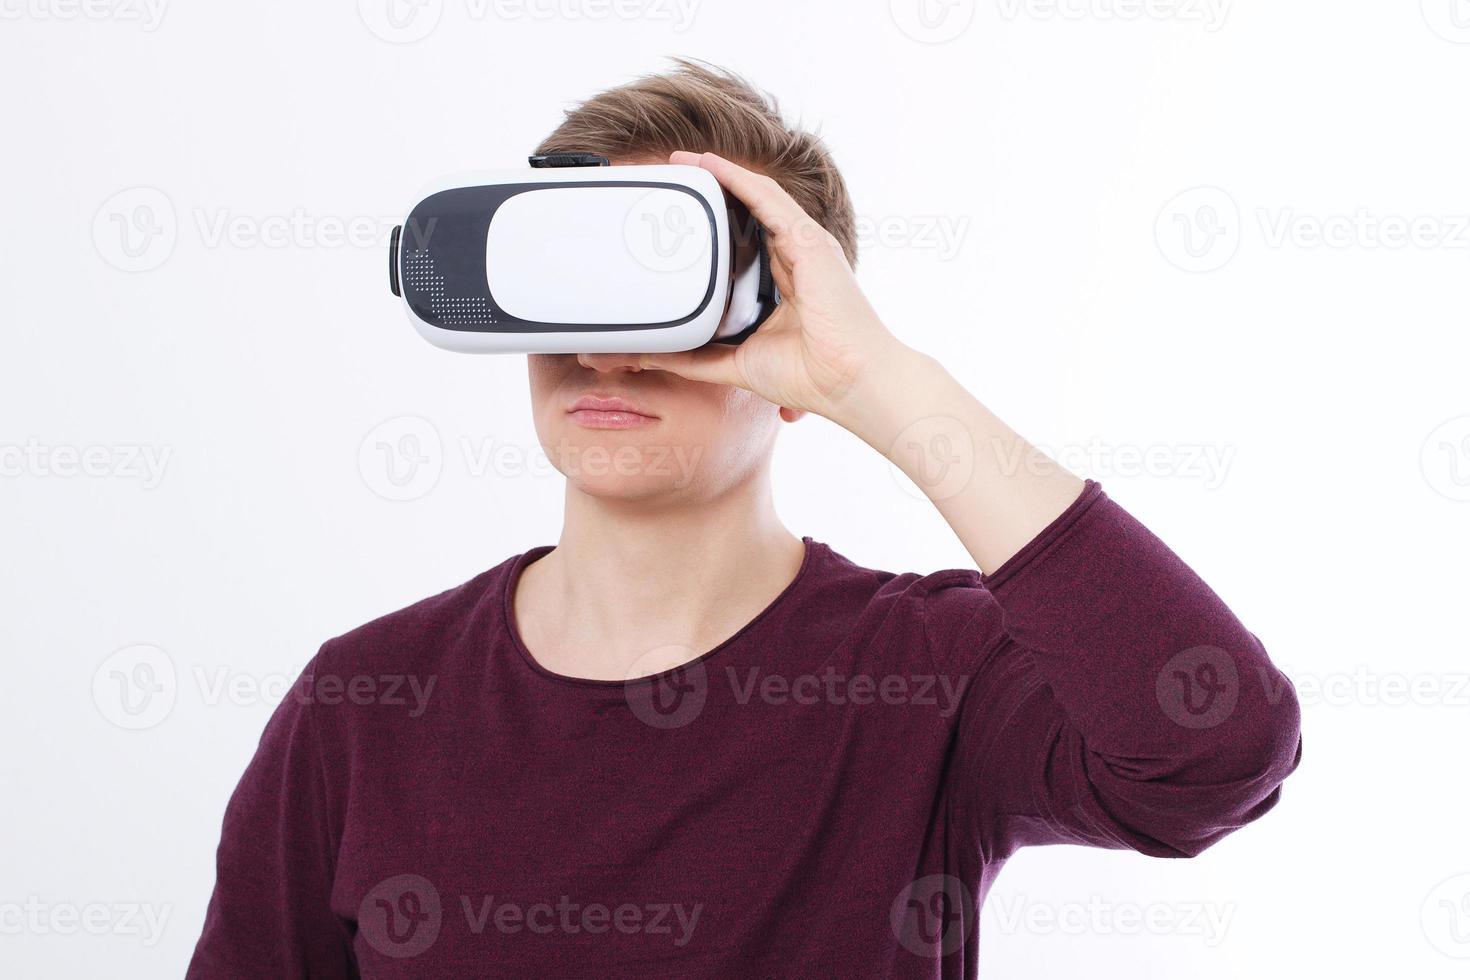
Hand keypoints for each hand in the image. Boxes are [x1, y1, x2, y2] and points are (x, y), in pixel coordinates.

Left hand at [579, 151, 912, 421]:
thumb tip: (649, 356)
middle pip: (749, 214)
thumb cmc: (809, 375)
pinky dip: (738, 178)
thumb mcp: (736, 363)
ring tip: (684, 161)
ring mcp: (804, 246)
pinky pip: (768, 198)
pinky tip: (710, 165)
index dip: (713, 226)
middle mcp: (795, 259)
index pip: (744, 243)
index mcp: (782, 285)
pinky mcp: (809, 239)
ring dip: (719, 175)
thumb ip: (695, 358)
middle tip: (672, 178)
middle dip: (713, 194)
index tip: (677, 219)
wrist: (847, 380)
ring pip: (757, 197)